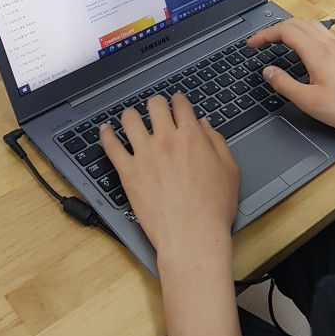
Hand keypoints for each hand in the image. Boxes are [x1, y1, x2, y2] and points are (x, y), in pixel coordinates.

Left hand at [99, 93, 239, 255]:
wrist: (192, 235)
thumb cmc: (213, 207)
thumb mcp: (229, 169)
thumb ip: (217, 141)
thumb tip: (204, 125)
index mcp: (192, 136)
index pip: (181, 106)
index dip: (179, 100)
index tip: (177, 101)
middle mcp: (166, 139)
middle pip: (155, 106)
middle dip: (156, 103)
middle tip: (156, 107)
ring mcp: (144, 154)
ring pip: (130, 120)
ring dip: (131, 115)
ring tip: (131, 117)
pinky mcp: (128, 172)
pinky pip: (111, 147)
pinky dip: (106, 135)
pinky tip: (105, 130)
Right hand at [247, 18, 334, 133]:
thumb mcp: (309, 101)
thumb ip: (284, 84)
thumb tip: (268, 71)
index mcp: (316, 52)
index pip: (284, 31)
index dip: (264, 35)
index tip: (251, 44)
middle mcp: (327, 43)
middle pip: (296, 22)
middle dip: (274, 29)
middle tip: (260, 42)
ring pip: (309, 25)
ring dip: (290, 28)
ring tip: (278, 40)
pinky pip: (320, 32)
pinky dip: (304, 32)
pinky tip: (304, 47)